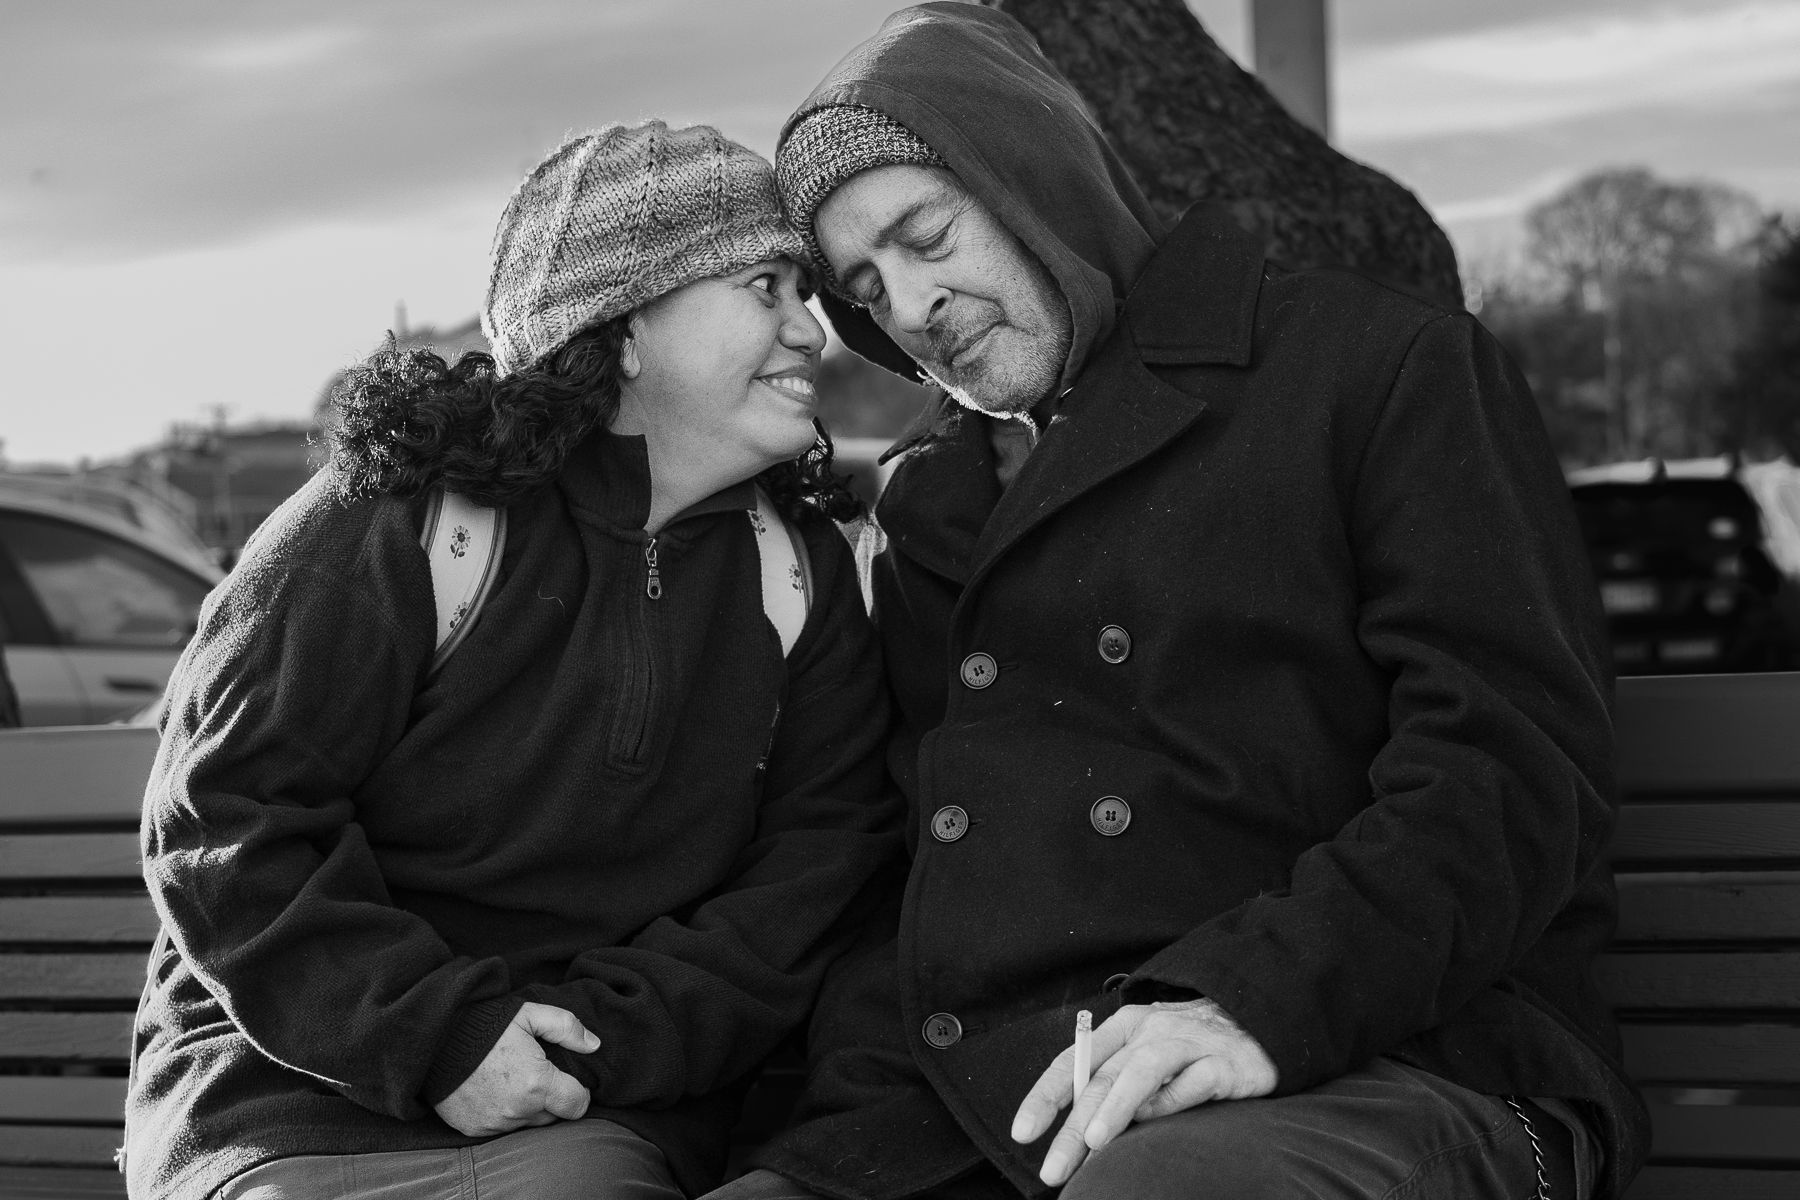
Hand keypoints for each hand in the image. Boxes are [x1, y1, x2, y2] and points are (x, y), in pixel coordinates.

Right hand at [433, 1002, 599, 1136]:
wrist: (435, 1041)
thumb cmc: (486, 1025)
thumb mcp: (530, 1014)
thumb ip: (566, 1027)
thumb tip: (594, 1045)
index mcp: (537, 1084)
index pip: (577, 1106)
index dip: (578, 1092)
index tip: (568, 1079)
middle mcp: (518, 1111)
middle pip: (553, 1116)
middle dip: (552, 1099)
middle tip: (538, 1074)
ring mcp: (495, 1123)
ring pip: (527, 1124)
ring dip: (527, 1108)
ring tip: (514, 1080)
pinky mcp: (475, 1129)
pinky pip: (501, 1128)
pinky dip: (503, 1114)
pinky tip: (494, 1090)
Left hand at [1010, 998, 1277, 1185]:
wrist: (1258, 1018)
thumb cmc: (1190, 1044)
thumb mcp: (1145, 1053)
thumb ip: (1114, 1082)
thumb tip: (1080, 1132)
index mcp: (1123, 1027)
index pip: (1072, 1060)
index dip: (1044, 1096)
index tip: (1022, 1132)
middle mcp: (1150, 1030)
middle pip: (1101, 1077)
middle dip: (1073, 1126)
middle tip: (1052, 1167)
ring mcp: (1188, 1043)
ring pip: (1141, 1071)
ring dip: (1116, 1107)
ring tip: (1096, 1143)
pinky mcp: (1224, 1062)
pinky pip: (1194, 1081)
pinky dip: (1173, 1100)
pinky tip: (1160, 1121)